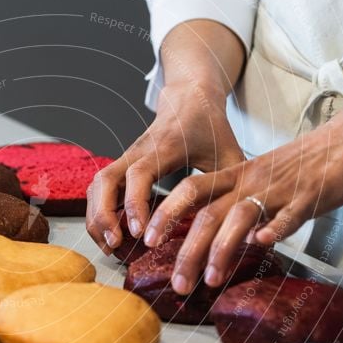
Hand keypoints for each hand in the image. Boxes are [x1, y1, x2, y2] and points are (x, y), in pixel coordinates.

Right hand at [86, 81, 244, 252]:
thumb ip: (234, 184)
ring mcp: (127, 157)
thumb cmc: (210, 126)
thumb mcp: (228, 152)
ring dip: (96, 216)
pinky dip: (97, 211)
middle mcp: (139, 151)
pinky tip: (108, 235)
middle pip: (106, 181)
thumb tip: (246, 222)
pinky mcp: (122, 164)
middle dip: (104, 215)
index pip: (139, 174)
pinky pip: (99, 188)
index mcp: (164, 147)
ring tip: (108, 246)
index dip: (135, 204)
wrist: (189, 97)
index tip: (138, 232)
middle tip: (115, 245)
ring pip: (97, 185)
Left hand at [146, 98, 342, 294]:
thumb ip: (237, 205)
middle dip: (188, 250)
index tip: (147, 241)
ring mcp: (279, 188)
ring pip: (241, 216)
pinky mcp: (311, 196)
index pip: (190, 190)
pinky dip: (276, 228)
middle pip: (209, 213)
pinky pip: (290, 213)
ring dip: (222, 249)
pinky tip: (263, 244)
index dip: (166, 213)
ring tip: (210, 279)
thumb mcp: (259, 179)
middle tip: (177, 283)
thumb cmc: (301, 164)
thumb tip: (223, 240)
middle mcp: (251, 180)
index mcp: (236, 175)